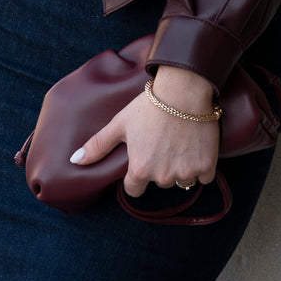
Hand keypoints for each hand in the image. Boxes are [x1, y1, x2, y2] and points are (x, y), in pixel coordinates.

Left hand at [70, 66, 219, 197]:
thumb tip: (74, 161)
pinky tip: (196, 147)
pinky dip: (202, 166)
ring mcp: (185, 172)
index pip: (134, 190)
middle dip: (160, 168)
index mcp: (139, 169)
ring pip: (182, 180)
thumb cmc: (149, 105)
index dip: (136, 175)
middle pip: (159, 182)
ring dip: (181, 167)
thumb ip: (98, 146)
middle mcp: (162, 176)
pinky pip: (203, 177)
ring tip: (179, 143)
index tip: (142, 159)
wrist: (184, 90)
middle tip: (162, 143)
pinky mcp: (206, 166)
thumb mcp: (120, 123)